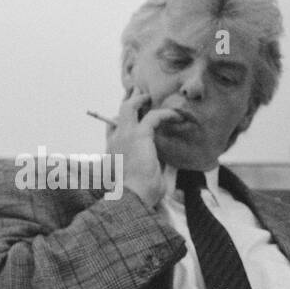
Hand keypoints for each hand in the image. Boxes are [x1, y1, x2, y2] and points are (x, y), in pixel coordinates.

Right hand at [105, 87, 173, 206]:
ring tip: (150, 94)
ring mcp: (124, 136)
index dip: (119, 118)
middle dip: (128, 100)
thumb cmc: (137, 195)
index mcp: (112, 151)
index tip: (129, 112)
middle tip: (137, 91)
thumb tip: (162, 163)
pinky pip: (153, 116)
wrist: (131, 197)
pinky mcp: (138, 135)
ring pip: (129, 107)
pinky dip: (166, 114)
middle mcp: (115, 140)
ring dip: (140, 98)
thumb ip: (148, 167)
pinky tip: (177, 115)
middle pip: (119, 112)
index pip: (112, 127)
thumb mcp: (141, 180)